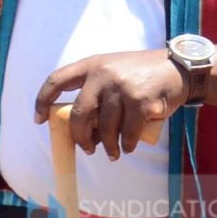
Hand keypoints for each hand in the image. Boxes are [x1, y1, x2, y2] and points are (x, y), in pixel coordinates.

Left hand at [36, 50, 185, 159]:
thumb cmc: (143, 74)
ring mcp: (122, 88)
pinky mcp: (140, 102)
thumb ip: (96, 91)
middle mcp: (103, 74)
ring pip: (105, 128)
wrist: (178, 70)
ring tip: (114, 152)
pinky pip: (127, 133)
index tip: (38, 120)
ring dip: (108, 146)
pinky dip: (127, 145)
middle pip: (78, 114)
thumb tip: (81, 128)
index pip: (57, 80)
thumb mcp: (114, 71)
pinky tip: (128, 147)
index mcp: (92, 65)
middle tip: (87, 148)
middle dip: (80, 137)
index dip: (42, 101)